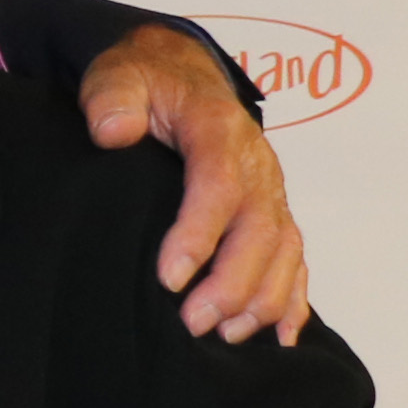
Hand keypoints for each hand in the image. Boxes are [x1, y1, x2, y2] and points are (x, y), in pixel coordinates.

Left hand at [82, 28, 307, 341]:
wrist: (179, 71)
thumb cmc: (145, 80)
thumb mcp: (119, 75)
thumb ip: (113, 98)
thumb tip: (113, 131)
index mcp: (218, 129)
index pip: (217, 185)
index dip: (198, 233)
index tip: (169, 276)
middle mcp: (255, 163)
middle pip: (259, 227)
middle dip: (232, 281)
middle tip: (193, 322)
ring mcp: (269, 189)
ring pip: (283, 248)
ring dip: (262, 297)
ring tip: (226, 335)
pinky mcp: (271, 210)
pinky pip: (295, 257)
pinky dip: (294, 298)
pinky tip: (281, 337)